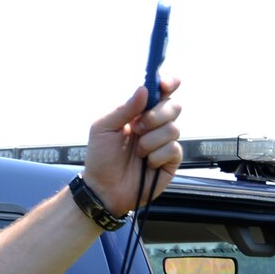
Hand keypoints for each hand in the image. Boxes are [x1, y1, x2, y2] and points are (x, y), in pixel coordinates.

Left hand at [83, 78, 183, 212]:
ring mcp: (165, 142)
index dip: (168, 84)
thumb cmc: (100, 158)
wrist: (103, 189)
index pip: (161, 92)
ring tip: (136, 152)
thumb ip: (124, 109)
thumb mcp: (103, 128)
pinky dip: (156, 156)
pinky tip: (146, 164)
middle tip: (136, 128)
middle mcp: (155, 125)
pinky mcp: (171, 160)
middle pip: (174, 106)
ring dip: (150, 140)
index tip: (165, 84)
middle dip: (156, 116)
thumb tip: (144, 89)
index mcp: (139, 113)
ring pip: (173, 128)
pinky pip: (173, 149)